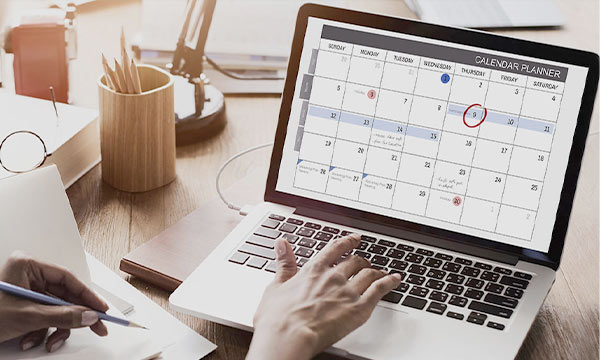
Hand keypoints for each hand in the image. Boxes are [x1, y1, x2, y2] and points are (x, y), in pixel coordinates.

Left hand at [0, 252, 108, 351]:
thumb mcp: (28, 317)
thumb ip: (63, 316)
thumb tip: (89, 316)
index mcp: (27, 265)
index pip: (67, 278)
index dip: (88, 295)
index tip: (102, 309)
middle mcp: (27, 274)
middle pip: (63, 295)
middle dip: (74, 316)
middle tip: (96, 326)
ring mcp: (24, 290)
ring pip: (55, 308)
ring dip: (54, 328)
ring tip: (49, 342)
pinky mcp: (21, 304)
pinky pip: (43, 316)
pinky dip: (41, 331)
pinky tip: (31, 341)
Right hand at [247, 234, 401, 359]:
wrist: (289, 336)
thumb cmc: (278, 318)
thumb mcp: (275, 286)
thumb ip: (283, 264)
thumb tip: (281, 244)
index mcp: (314, 270)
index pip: (335, 248)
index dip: (347, 242)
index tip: (354, 239)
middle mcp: (333, 276)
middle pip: (354, 261)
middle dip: (361, 260)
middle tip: (364, 262)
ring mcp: (348, 291)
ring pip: (369, 273)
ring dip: (377, 271)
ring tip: (381, 272)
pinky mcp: (359, 308)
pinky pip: (380, 289)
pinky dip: (390, 282)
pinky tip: (395, 280)